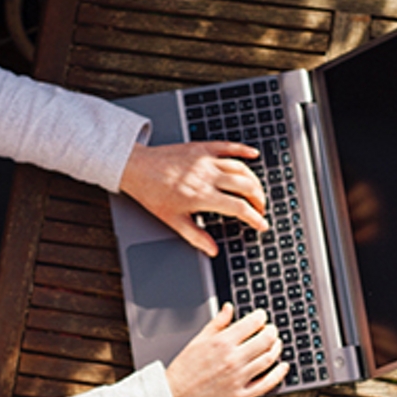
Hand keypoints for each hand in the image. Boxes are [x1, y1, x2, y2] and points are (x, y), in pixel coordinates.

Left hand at [119, 142, 268, 256]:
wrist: (135, 167)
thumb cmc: (151, 193)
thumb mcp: (172, 220)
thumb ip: (196, 236)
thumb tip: (212, 250)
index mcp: (202, 196)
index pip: (238, 208)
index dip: (254, 218)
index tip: (262, 224)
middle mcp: (208, 177)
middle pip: (246, 186)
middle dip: (259, 200)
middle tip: (260, 209)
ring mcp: (206, 160)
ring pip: (241, 168)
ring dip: (254, 180)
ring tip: (257, 191)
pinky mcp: (201, 147)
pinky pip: (228, 147)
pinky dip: (243, 150)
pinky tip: (253, 155)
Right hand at [165, 304, 288, 396]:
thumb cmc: (184, 370)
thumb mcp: (198, 340)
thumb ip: (217, 323)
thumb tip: (229, 308)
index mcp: (221, 342)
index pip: (251, 323)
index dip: (261, 317)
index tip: (262, 316)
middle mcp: (232, 359)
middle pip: (265, 339)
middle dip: (272, 331)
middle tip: (271, 330)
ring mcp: (238, 378)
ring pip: (268, 359)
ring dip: (277, 348)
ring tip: (276, 344)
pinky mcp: (241, 395)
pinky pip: (266, 383)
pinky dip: (278, 374)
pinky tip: (283, 367)